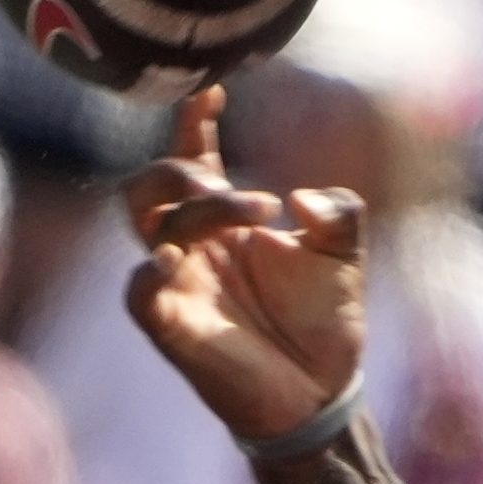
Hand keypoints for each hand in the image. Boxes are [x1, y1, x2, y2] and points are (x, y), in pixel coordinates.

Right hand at [121, 86, 371, 450]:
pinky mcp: (172, 326)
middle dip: (184, 169)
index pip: (194, 157)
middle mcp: (192, 245)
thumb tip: (302, 199)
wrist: (324, 393)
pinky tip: (175, 260)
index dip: (194, 122)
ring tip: (254, 216)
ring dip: (194, 209)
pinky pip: (139, 292)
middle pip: (150, 184)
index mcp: (224, 220)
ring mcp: (178, 283)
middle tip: (245, 190)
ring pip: (147, 223)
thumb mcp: (343, 256)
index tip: (213, 90)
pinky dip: (149, 272)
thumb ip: (339, 213)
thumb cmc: (325, 321)